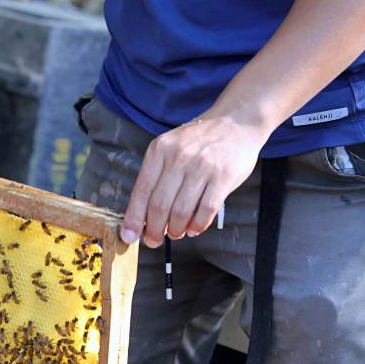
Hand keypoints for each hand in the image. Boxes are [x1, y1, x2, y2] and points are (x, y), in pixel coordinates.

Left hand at [121, 115, 268, 246]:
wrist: (235, 123)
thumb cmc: (199, 141)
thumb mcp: (170, 148)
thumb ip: (157, 176)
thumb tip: (144, 215)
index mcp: (159, 150)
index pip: (141, 191)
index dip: (134, 218)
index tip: (129, 236)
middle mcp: (178, 157)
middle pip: (159, 205)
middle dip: (154, 229)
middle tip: (154, 241)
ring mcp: (202, 166)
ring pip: (181, 210)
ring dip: (176, 229)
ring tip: (175, 233)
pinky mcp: (223, 176)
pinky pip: (206, 210)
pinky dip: (198, 225)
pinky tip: (194, 229)